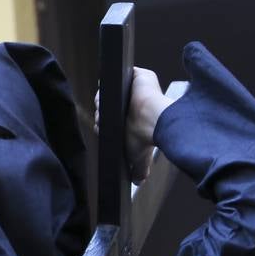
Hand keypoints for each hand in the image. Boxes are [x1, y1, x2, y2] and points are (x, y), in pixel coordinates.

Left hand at [94, 67, 172, 182]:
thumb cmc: (146, 138)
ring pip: (107, 91)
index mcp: (128, 118)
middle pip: (104, 103)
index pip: (107, 117)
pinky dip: (115, 80)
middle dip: (101, 112)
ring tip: (113, 109)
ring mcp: (134, 87)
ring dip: (104, 99)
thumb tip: (138, 182)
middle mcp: (131, 103)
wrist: (152, 121)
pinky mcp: (138, 75)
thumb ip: (140, 168)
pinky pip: (119, 74)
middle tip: (109, 119)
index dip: (102, 121)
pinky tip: (114, 91)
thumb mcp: (138, 157)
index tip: (102, 126)